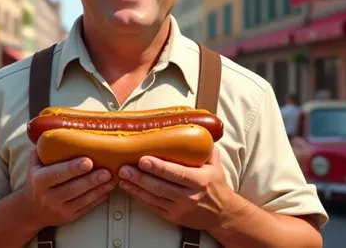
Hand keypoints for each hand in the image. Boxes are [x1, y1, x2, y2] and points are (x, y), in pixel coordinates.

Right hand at [22, 148, 115, 227]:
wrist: (31, 210)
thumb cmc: (36, 182)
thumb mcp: (33, 166)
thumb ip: (42, 150)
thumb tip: (52, 131)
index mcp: (39, 181)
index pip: (56, 174)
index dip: (72, 168)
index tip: (88, 161)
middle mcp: (48, 197)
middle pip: (72, 188)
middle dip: (91, 180)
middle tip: (106, 171)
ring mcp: (59, 209)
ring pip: (82, 199)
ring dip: (99, 189)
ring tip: (112, 178)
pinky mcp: (69, 217)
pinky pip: (86, 207)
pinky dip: (99, 198)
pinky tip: (108, 188)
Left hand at [118, 148, 236, 230]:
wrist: (222, 214)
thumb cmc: (216, 186)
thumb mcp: (215, 164)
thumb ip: (203, 147)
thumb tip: (192, 127)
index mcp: (200, 180)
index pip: (177, 173)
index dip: (159, 167)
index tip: (144, 160)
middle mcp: (190, 196)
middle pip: (161, 186)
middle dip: (140, 177)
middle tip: (125, 168)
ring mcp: (180, 208)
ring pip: (154, 197)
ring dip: (135, 187)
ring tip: (122, 177)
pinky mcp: (173, 217)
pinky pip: (153, 206)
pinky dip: (140, 197)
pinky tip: (130, 188)